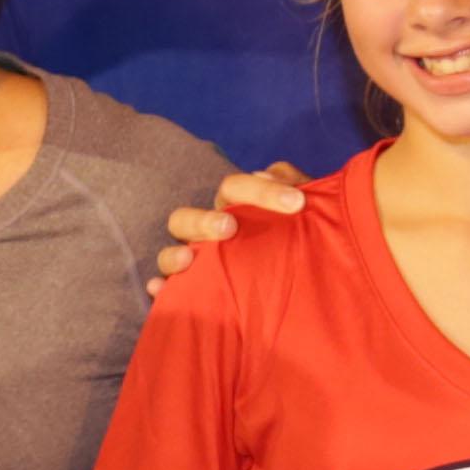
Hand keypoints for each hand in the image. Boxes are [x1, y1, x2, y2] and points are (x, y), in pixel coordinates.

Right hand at [147, 164, 314, 286]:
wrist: (310, 293)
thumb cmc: (302, 244)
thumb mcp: (304, 213)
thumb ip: (294, 186)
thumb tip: (271, 173)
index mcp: (232, 211)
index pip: (234, 189)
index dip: (261, 190)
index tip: (297, 202)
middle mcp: (207, 236)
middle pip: (185, 219)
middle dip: (204, 221)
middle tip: (230, 228)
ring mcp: (196, 267)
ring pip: (168, 255)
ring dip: (174, 255)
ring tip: (190, 257)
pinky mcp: (192, 296)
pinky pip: (168, 293)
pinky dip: (160, 288)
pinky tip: (159, 288)